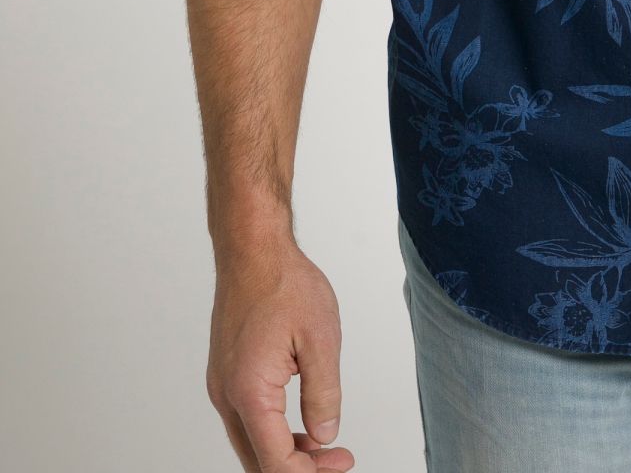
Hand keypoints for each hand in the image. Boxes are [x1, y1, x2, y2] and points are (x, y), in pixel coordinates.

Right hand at [206, 235, 354, 469]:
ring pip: (249, 442)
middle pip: (257, 460)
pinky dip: (271, 431)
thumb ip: (324, 395)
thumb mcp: (320, 339)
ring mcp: (221, 385)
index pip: (275, 462)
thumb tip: (324, 436)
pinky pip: (246, 419)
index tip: (342, 462)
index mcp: (250, 392)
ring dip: (284, 451)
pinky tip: (299, 425)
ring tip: (324, 446)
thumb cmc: (283, 283)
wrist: (252, 249)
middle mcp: (226, 395)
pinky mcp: (225, 374)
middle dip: (298, 468)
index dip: (309, 472)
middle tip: (337, 459)